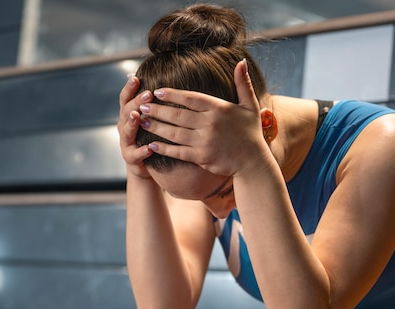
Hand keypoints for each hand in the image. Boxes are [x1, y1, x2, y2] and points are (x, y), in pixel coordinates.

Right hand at [117, 75, 154, 179]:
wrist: (145, 166)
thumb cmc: (150, 137)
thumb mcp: (149, 118)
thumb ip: (150, 103)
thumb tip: (160, 81)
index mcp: (128, 115)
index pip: (126, 99)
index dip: (129, 88)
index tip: (135, 77)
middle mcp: (123, 127)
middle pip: (126, 112)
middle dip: (136, 102)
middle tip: (147, 94)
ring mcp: (126, 142)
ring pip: (126, 131)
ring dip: (132, 123)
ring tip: (137, 116)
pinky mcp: (130, 158)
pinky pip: (134, 154)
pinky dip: (141, 152)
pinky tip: (149, 149)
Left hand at [139, 60, 270, 177]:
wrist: (253, 162)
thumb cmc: (251, 133)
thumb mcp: (250, 105)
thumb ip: (243, 83)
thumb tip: (241, 61)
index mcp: (218, 108)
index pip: (190, 98)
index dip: (172, 95)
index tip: (157, 92)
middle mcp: (209, 123)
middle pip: (177, 115)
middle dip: (157, 110)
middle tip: (141, 105)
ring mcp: (204, 141)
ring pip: (174, 133)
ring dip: (156, 127)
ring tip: (142, 121)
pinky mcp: (201, 157)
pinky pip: (178, 152)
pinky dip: (164, 148)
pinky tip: (151, 144)